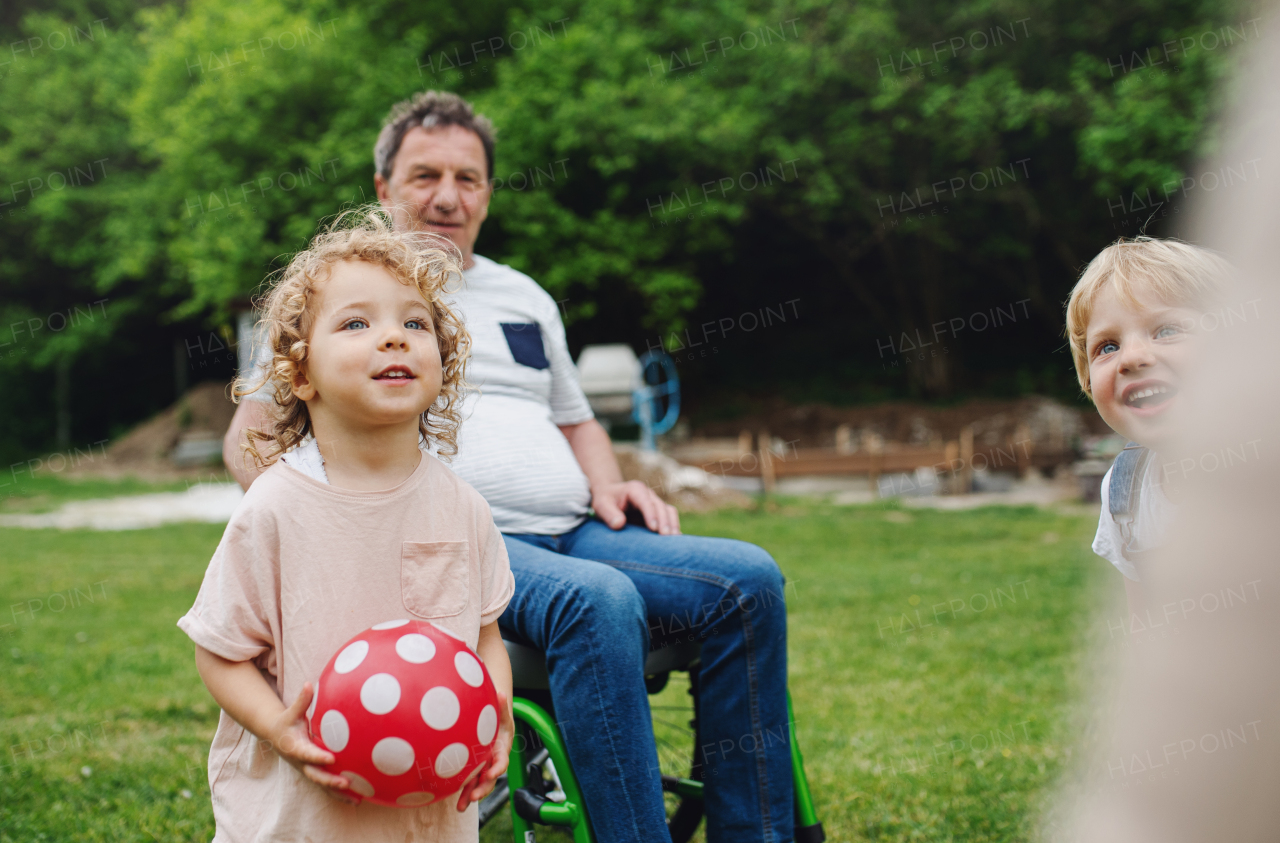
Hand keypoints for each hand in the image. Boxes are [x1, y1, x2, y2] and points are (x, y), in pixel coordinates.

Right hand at [268, 682, 357, 803]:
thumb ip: (301, 701)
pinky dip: (340, 795)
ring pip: (323, 786)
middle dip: (330, 780)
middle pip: (315, 775)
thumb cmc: (286, 722)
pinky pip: (327, 787)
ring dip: (338, 793)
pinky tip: (358, 800)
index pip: (307, 754)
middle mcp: (301, 762)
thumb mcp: (291, 712)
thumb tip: (308, 684)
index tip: (332, 758)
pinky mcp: (313, 774)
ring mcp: (307, 771)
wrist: (275, 736)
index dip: (318, 757)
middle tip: (346, 782)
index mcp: (295, 748)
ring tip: (357, 799)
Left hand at [457, 690, 514, 811]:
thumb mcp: (500, 710)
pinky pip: (469, 782)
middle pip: (490, 778)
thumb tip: (501, 693)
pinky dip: (463, 792)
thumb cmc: (498, 716)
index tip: (492, 773)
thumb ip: (501, 705)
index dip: (498, 768)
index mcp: (502, 749)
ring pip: (478, 784)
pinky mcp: (474, 769)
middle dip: (483, 789)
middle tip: (474, 796)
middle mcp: (493, 761)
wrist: (493, 722)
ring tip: (460, 807)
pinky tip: (454, 802)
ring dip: (471, 796)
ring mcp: (483, 767)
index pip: (502, 760)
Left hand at [592, 480, 680, 534]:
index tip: (654, 528)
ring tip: (675, 540)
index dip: (651, 514)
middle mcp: (648, 495)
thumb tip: (619, 524)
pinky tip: (676, 540)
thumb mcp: (601, 505)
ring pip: (669, 511)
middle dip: (664, 521)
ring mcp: (655, 503)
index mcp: (635, 490)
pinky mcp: (658, 512)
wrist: (610, 496)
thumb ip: (609, 514)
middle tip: (666, 536)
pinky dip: (673, 527)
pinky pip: (669, 518)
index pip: (646, 502)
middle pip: (660, 507)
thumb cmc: (606, 500)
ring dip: (672, 524)